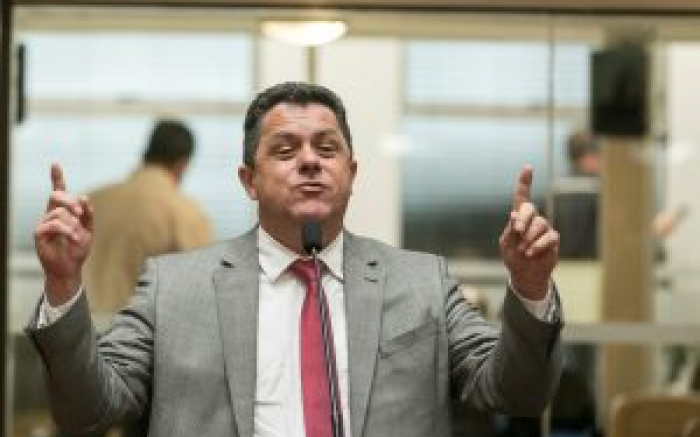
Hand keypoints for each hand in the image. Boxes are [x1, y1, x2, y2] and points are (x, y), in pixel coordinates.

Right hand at [34, 163, 92, 305]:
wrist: (69, 269)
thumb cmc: (77, 250)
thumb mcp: (88, 231)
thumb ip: (88, 215)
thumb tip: (84, 197)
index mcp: (63, 212)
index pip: (59, 192)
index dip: (57, 178)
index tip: (55, 164)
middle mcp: (51, 215)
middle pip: (57, 196)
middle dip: (70, 201)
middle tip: (81, 214)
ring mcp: (44, 224)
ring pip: (58, 212)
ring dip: (72, 223)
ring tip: (77, 236)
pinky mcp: (39, 234)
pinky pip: (52, 224)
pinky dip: (66, 230)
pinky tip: (72, 238)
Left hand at [499, 165, 558, 299]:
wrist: (524, 274)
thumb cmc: (513, 256)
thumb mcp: (506, 243)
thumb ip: (510, 229)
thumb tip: (513, 214)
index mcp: (519, 217)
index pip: (522, 196)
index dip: (525, 182)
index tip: (528, 167)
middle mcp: (533, 219)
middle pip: (530, 208)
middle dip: (522, 218)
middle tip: (516, 230)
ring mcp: (544, 229)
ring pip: (540, 224)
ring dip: (528, 237)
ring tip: (523, 250)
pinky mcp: (553, 240)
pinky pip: (549, 237)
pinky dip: (538, 245)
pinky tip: (531, 252)